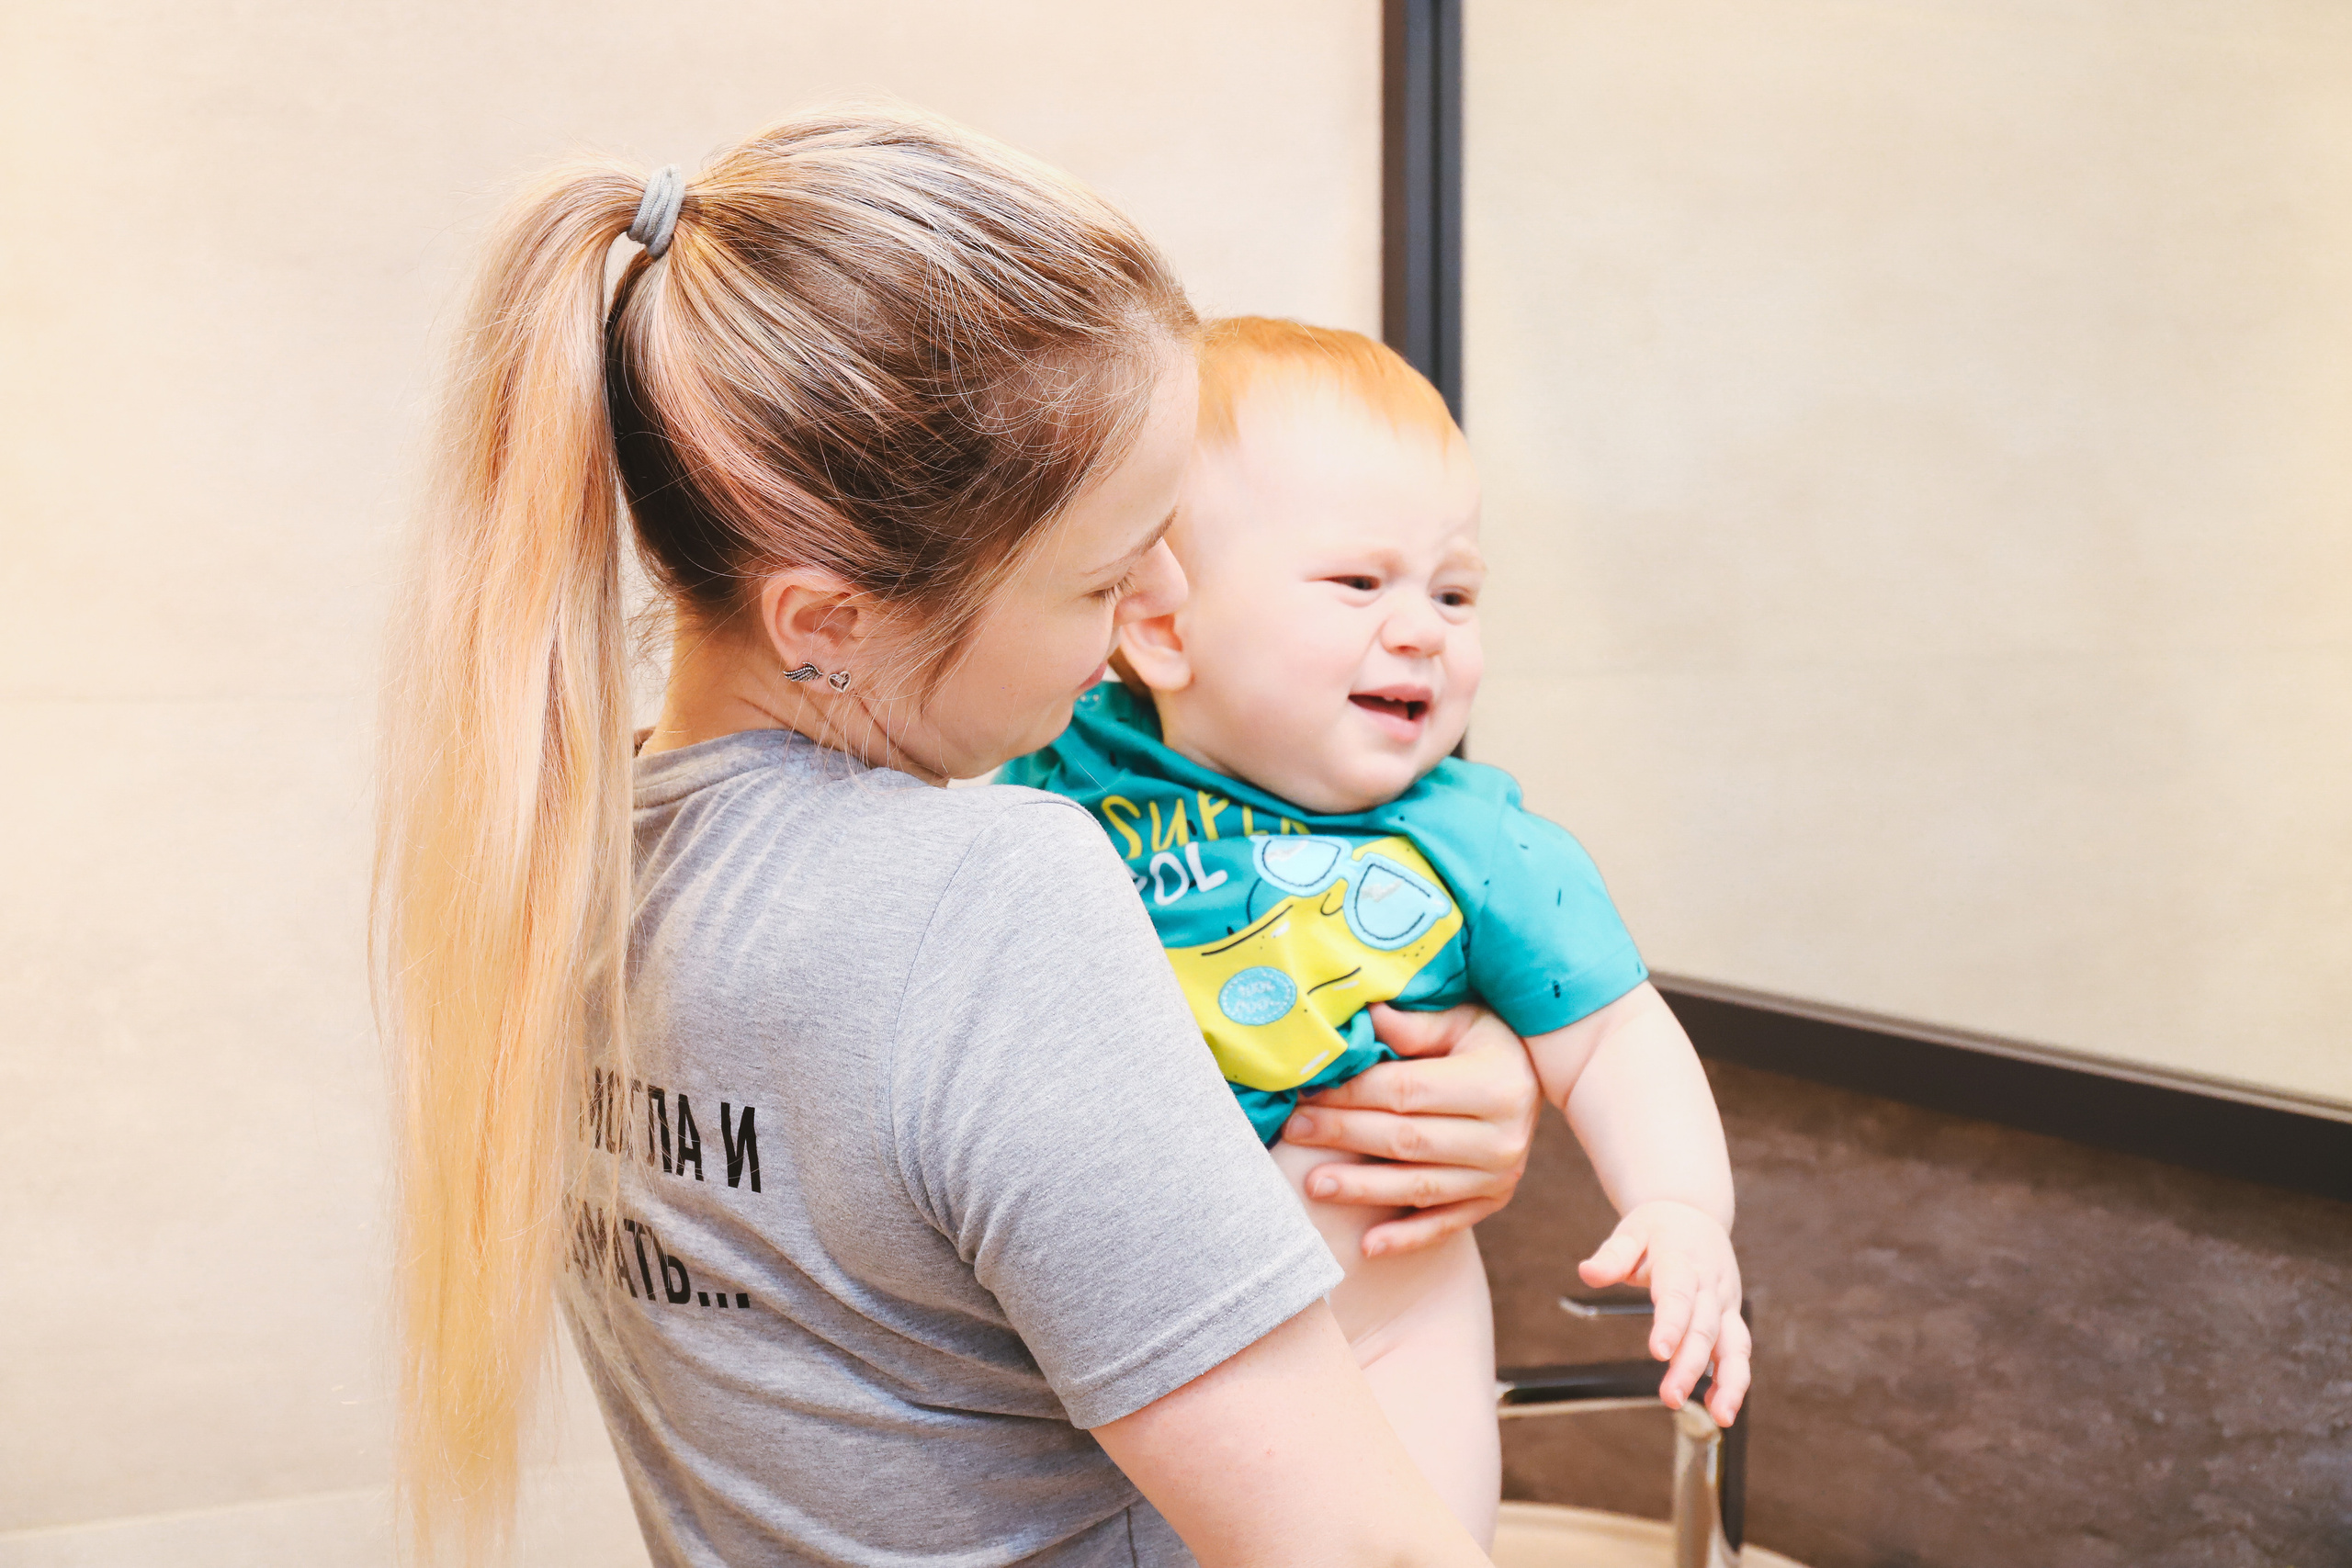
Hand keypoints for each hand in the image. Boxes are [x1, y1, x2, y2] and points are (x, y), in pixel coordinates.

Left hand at [1278, 1003, 1539, 1258]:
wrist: (1539, 1080)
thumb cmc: (1490, 1041)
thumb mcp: (1463, 1019)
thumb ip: (1415, 1026)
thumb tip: (1367, 1015)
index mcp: (1495, 1085)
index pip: (1406, 1091)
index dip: (1352, 1093)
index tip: (1308, 1091)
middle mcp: (1503, 1138)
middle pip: (1406, 1140)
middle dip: (1343, 1135)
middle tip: (1294, 1131)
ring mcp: (1500, 1177)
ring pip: (1419, 1187)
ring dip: (1361, 1189)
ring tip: (1312, 1185)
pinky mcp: (1493, 1202)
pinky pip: (1445, 1225)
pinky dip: (1405, 1238)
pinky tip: (1367, 1247)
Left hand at [1578, 1199, 1749, 1424]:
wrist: (1695, 1214)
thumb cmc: (1656, 1228)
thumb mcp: (1630, 1232)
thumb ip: (1612, 1256)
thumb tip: (1586, 1272)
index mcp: (1681, 1261)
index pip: (1678, 1295)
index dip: (1671, 1323)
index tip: (1659, 1352)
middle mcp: (1709, 1284)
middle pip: (1704, 1328)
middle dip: (1690, 1365)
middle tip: (1671, 1397)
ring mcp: (1724, 1302)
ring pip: (1734, 1344)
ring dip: (1730, 1381)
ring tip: (1721, 1416)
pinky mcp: (1731, 1317)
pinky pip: (1738, 1351)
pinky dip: (1733, 1380)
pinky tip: (1719, 1409)